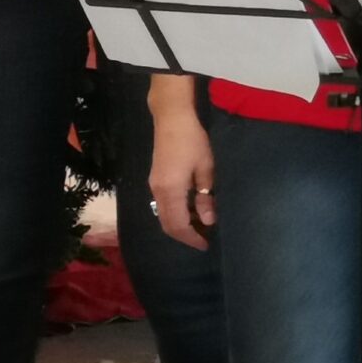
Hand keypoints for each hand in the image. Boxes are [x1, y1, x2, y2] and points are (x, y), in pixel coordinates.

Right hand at [148, 107, 217, 250]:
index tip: (206, 244)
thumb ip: (205, 196)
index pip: (178, 225)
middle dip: (184, 235)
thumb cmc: (193, 140)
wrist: (172, 118)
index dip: (191, 238)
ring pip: (164, 215)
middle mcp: (158, 191)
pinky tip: (191, 209)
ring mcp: (154, 185)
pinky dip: (175, 213)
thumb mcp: (205, 168)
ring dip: (179, 225)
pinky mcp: (155, 179)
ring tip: (200, 226)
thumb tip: (208, 220)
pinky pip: (163, 205)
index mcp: (171, 190)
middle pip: (167, 224)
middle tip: (203, 239)